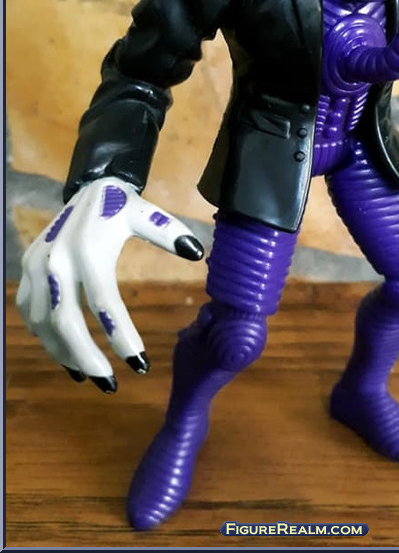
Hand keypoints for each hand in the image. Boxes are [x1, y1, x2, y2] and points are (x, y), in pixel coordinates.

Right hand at [17, 177, 203, 391]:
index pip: (104, 303)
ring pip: (44, 324)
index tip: (140, 364)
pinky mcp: (27, 270)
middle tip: (110, 384)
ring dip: (65, 354)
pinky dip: (47, 340)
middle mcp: (57, 259)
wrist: (87, 187)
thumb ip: (169, 232)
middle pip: (66, 321)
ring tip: (91, 377)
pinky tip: (68, 357)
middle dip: (87, 357)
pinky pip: (31, 315)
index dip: (121, 337)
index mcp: (89, 248)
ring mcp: (37, 266)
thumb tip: (197, 253)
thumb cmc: (122, 205)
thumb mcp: (147, 214)